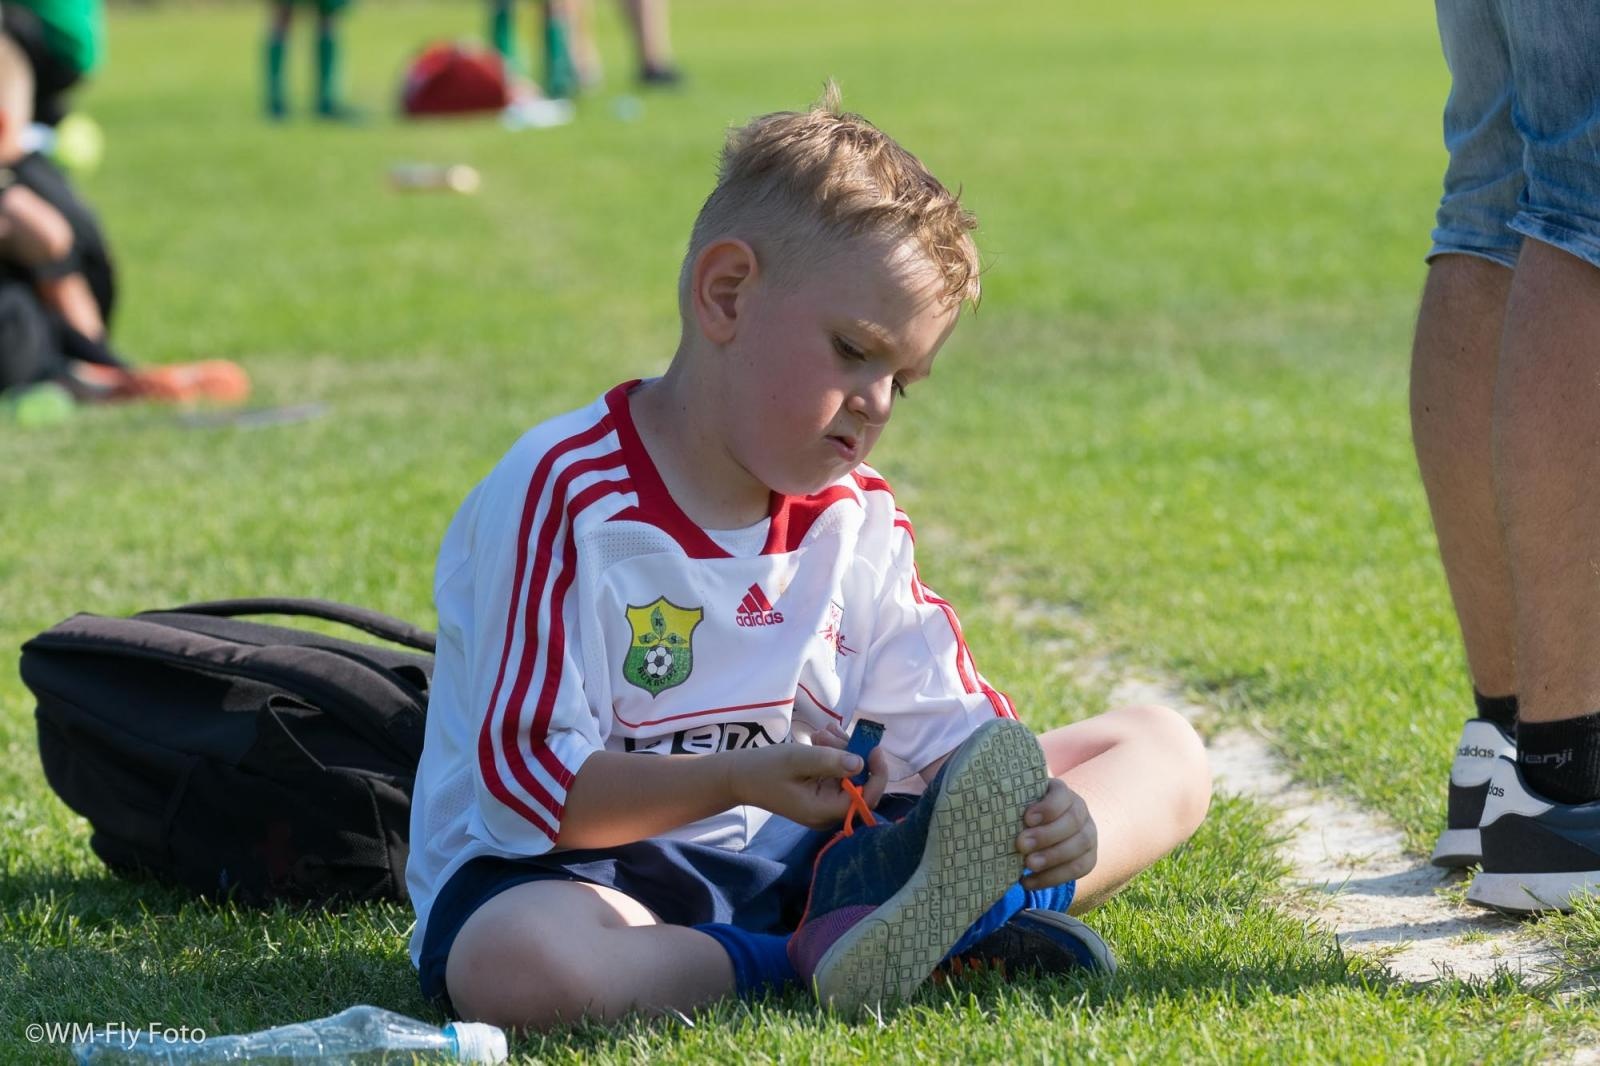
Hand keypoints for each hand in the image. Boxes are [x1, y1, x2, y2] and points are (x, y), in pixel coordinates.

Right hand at [728, 738, 890, 828]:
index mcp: (823, 811)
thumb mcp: (797, 759)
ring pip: (848, 775)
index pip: (864, 799)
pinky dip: (833, 754)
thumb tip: (861, 762)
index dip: (876, 775)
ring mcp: (824, 802)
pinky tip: (821, 737)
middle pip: (859, 784)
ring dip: (841, 750)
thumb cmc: (764, 769)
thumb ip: (829, 761)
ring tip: (821, 731)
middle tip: (831, 732)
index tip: (874, 748)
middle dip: (852, 755)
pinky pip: (836, 773)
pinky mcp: (819, 792)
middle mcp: (828, 812)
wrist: (739, 776)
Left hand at [1016, 778, 1096, 888]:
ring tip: (1027, 865)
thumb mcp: (1020, 805)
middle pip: (1073, 821)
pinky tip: (1029, 881)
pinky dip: (1053, 877)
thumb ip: (1013, 806)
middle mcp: (1081, 810)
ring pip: (1080, 845)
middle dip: (1046, 835)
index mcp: (1062, 792)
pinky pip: (1079, 869)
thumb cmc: (1024, 816)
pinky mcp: (1090, 857)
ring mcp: (1089, 834)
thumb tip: (990, 812)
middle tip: (1021, 845)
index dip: (1047, 808)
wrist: (1043, 831)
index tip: (1027, 819)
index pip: (1062, 794)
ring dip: (1052, 858)